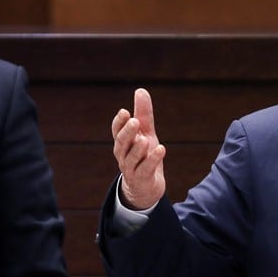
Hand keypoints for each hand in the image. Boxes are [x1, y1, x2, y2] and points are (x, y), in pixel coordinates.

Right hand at [112, 88, 165, 209]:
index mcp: (123, 142)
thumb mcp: (146, 132)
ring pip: (132, 158)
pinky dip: (153, 160)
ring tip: (145, 139)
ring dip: (138, 148)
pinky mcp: (142, 178)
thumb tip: (140, 90)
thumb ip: (143, 114)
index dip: (119, 122)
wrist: (145, 186)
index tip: (125, 112)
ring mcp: (131, 168)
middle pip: (122, 143)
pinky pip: (145, 169)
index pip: (117, 131)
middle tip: (134, 121)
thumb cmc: (144, 155)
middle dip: (127, 132)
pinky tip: (161, 150)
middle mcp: (123, 155)